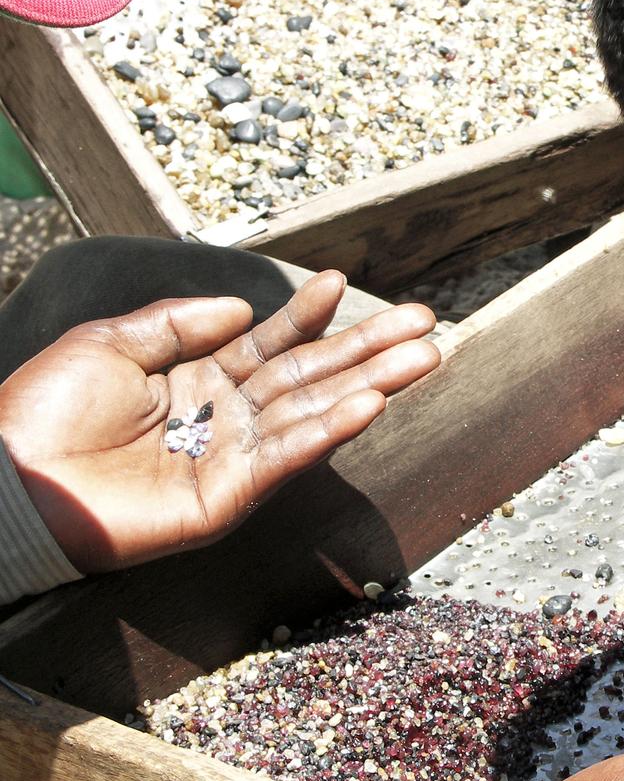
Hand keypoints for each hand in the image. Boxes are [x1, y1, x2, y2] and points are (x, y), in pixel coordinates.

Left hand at [0, 271, 438, 570]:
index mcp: (201, 379)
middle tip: (425, 326)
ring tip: (421, 359)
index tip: (343, 281)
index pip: (273, 343)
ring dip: (369, 386)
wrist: (10, 479)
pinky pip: (284, 459)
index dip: (310, 314)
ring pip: (313, 415)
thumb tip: (244, 306)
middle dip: (369, 350)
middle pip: (312, 377)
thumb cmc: (45, 413)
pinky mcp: (227, 499)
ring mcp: (232, 458)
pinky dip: (326, 433)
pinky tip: (366, 405)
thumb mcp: (111, 342)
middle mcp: (227, 416)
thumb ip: (180, 322)